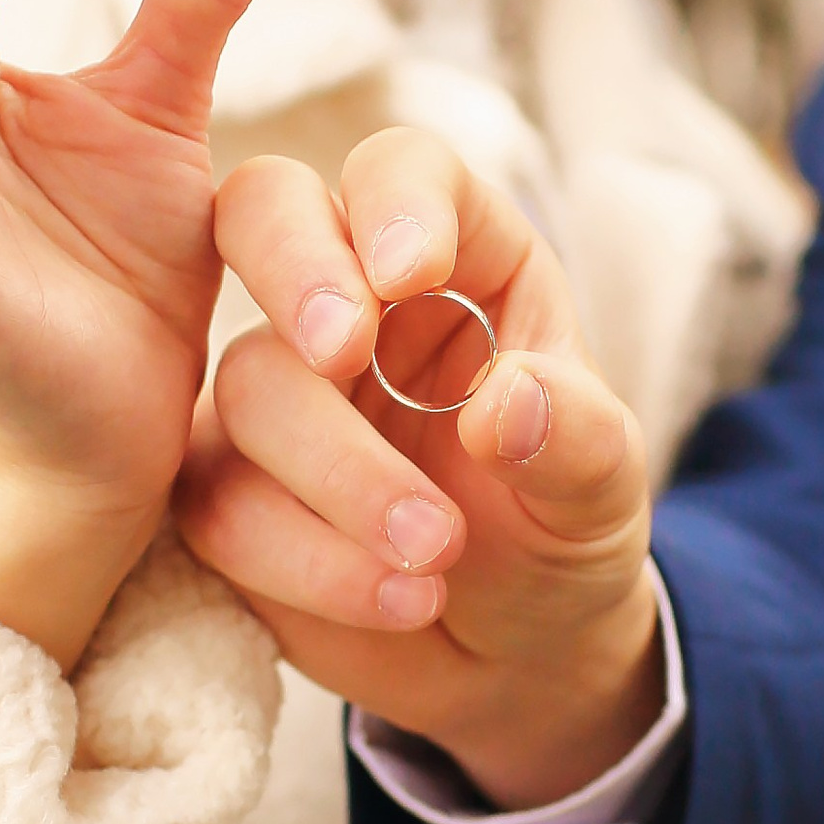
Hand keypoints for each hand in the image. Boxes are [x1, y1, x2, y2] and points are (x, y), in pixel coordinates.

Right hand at [175, 129, 661, 806]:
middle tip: (342, 357)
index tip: (411, 271)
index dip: (397, 201)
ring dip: (341, 475)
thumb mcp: (602, 487)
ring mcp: (275, 390)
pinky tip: (398, 599)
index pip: (405, 172)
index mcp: (459, 258)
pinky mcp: (224, 485)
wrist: (512, 650)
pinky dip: (308, 559)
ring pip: (253, 381)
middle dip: (299, 276)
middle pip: (266, 214)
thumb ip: (576, 437)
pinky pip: (220, 499)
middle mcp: (352, 302)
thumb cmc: (561, 528)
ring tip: (438, 557)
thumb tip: (506, 403)